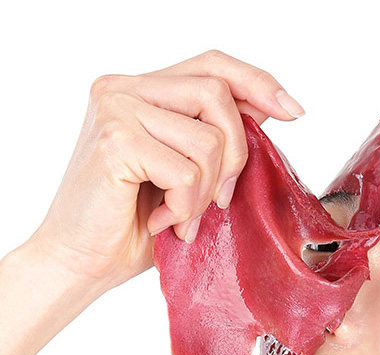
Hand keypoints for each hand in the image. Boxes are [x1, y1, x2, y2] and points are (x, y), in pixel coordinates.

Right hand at [27, 49, 304, 290]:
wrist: (84, 261)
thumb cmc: (135, 224)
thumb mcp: (188, 174)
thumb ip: (215, 137)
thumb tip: (267, 109)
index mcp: (143, 91)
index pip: (212, 66)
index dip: (257, 82)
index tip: (293, 112)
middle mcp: (125, 89)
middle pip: (216, 94)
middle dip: (236, 154)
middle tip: (220, 199)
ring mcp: (117, 110)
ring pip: (207, 139)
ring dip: (206, 192)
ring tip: (182, 217)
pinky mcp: (115, 141)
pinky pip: (186, 171)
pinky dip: (185, 207)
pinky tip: (162, 222)